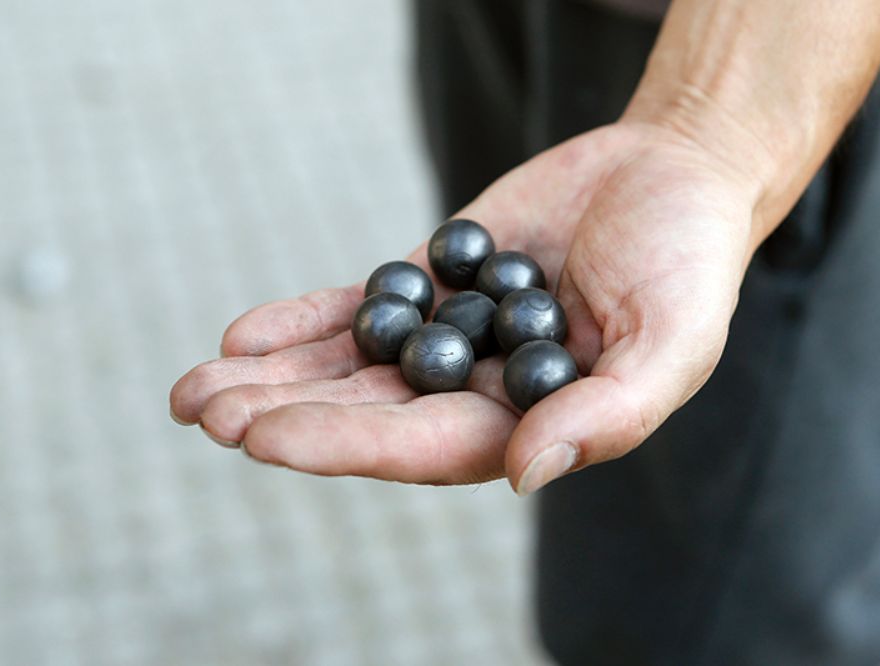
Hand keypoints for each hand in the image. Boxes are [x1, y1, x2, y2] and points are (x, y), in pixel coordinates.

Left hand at [169, 121, 761, 493]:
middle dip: (286, 417)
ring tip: (191, 390)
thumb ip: (607, 413)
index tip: (266, 439)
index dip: (346, 445)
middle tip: (203, 415)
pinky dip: (304, 321)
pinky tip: (242, 336)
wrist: (671, 176)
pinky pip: (361, 306)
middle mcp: (479, 390)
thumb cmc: (688, 264)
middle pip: (369, 413)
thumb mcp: (672, 342)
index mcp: (529, 423)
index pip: (426, 446)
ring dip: (275, 379)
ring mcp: (451, 336)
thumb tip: (524, 474)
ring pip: (351, 367)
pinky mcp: (434, 281)